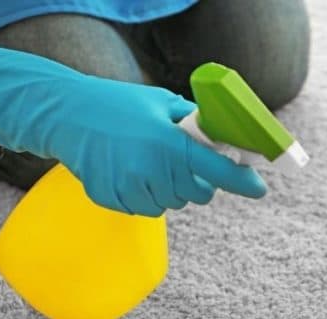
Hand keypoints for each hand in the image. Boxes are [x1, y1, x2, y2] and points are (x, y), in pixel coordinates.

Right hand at [0, 37, 266, 214]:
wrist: (66, 115)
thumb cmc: (118, 104)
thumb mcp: (161, 102)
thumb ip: (193, 123)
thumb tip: (224, 139)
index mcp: (167, 143)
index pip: (216, 170)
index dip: (242, 181)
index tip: (259, 187)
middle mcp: (151, 170)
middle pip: (197, 195)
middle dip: (198, 180)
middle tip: (180, 159)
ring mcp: (131, 189)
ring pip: (171, 204)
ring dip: (170, 188)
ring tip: (147, 160)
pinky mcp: (114, 201)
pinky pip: (145, 208)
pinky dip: (145, 194)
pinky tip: (129, 170)